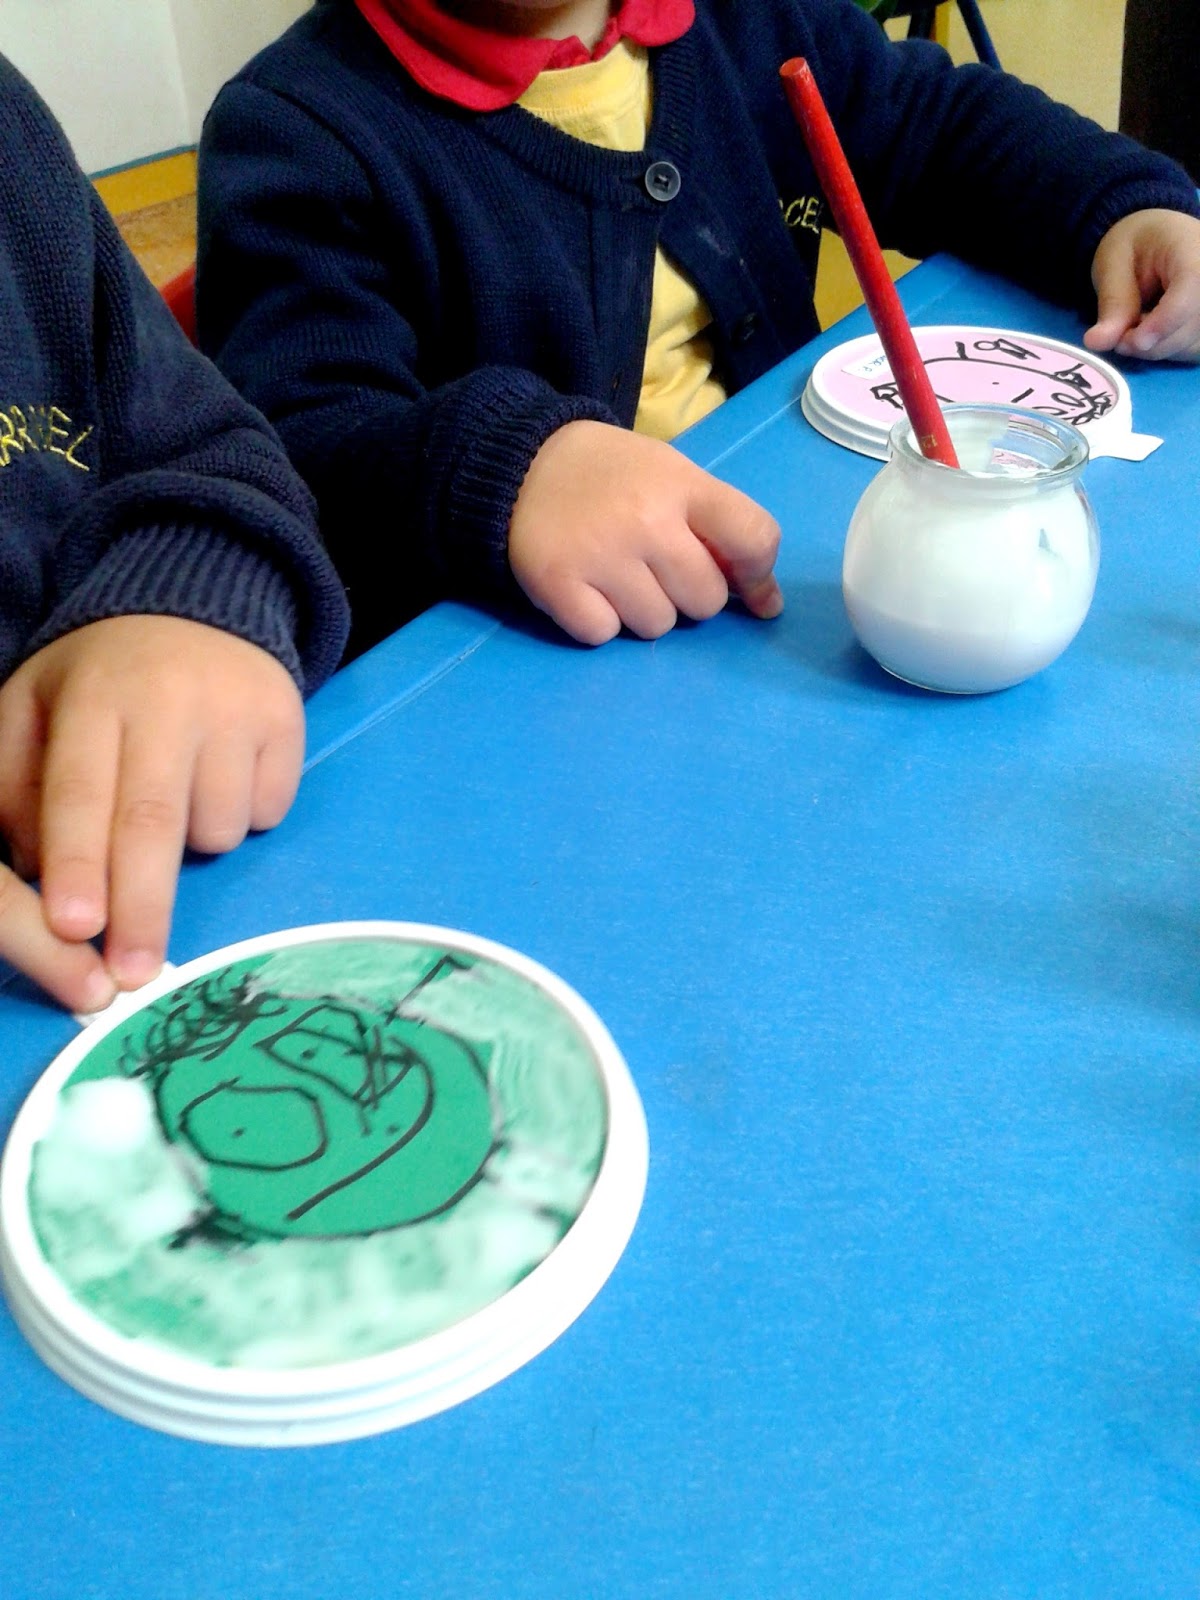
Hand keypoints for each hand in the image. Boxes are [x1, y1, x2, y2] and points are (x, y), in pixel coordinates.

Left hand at [0, 616, 303, 1000]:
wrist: (199, 607)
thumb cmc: (104, 681)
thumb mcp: (36, 710)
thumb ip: (19, 788)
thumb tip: (39, 875)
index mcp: (94, 697)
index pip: (81, 791)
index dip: (77, 862)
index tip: (73, 928)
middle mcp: (168, 700)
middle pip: (154, 821)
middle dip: (141, 906)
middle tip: (135, 974)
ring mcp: (236, 711)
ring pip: (218, 827)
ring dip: (196, 846)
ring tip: (179, 798)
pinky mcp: (288, 723)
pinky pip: (268, 813)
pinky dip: (245, 818)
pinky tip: (222, 777)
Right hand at [508, 420, 782, 644]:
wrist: (523, 463)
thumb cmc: (613, 477)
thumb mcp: (672, 479)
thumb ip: (720, 531)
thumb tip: (767, 604)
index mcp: (682, 485)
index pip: (754, 539)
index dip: (757, 574)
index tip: (746, 585)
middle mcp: (646, 520)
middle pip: (705, 600)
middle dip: (687, 593)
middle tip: (656, 567)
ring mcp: (600, 554)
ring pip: (656, 626)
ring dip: (642, 610)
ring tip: (617, 574)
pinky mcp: (557, 583)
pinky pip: (604, 634)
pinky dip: (598, 620)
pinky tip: (586, 587)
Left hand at [1085, 208, 1199, 360]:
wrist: (1158, 238)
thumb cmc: (1136, 244)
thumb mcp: (1113, 263)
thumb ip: (1113, 302)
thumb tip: (1097, 342)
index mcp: (1193, 248)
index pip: (1190, 290)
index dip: (1162, 323)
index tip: (1129, 343)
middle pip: (1190, 326)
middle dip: (1149, 343)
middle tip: (1117, 336)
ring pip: (1191, 345)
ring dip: (1156, 348)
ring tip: (1136, 326)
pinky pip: (1192, 350)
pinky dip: (1168, 350)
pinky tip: (1154, 332)